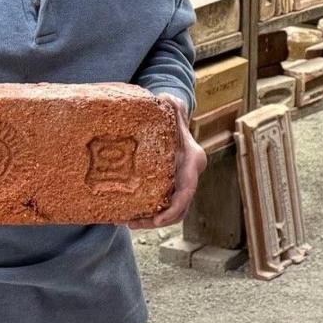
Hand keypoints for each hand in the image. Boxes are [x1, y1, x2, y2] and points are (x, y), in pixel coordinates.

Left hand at [132, 92, 205, 229]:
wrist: (173, 119)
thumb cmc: (171, 114)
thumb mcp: (170, 106)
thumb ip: (170, 105)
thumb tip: (165, 99)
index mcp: (193, 161)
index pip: (188, 191)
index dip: (174, 208)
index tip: (158, 220)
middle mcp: (190, 175)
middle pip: (179, 208)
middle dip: (159, 220)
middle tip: (134, 223)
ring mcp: (181, 183)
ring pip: (172, 211)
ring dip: (152, 220)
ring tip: (129, 221)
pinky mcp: (171, 186)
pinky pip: (163, 205)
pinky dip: (149, 212)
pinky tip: (130, 213)